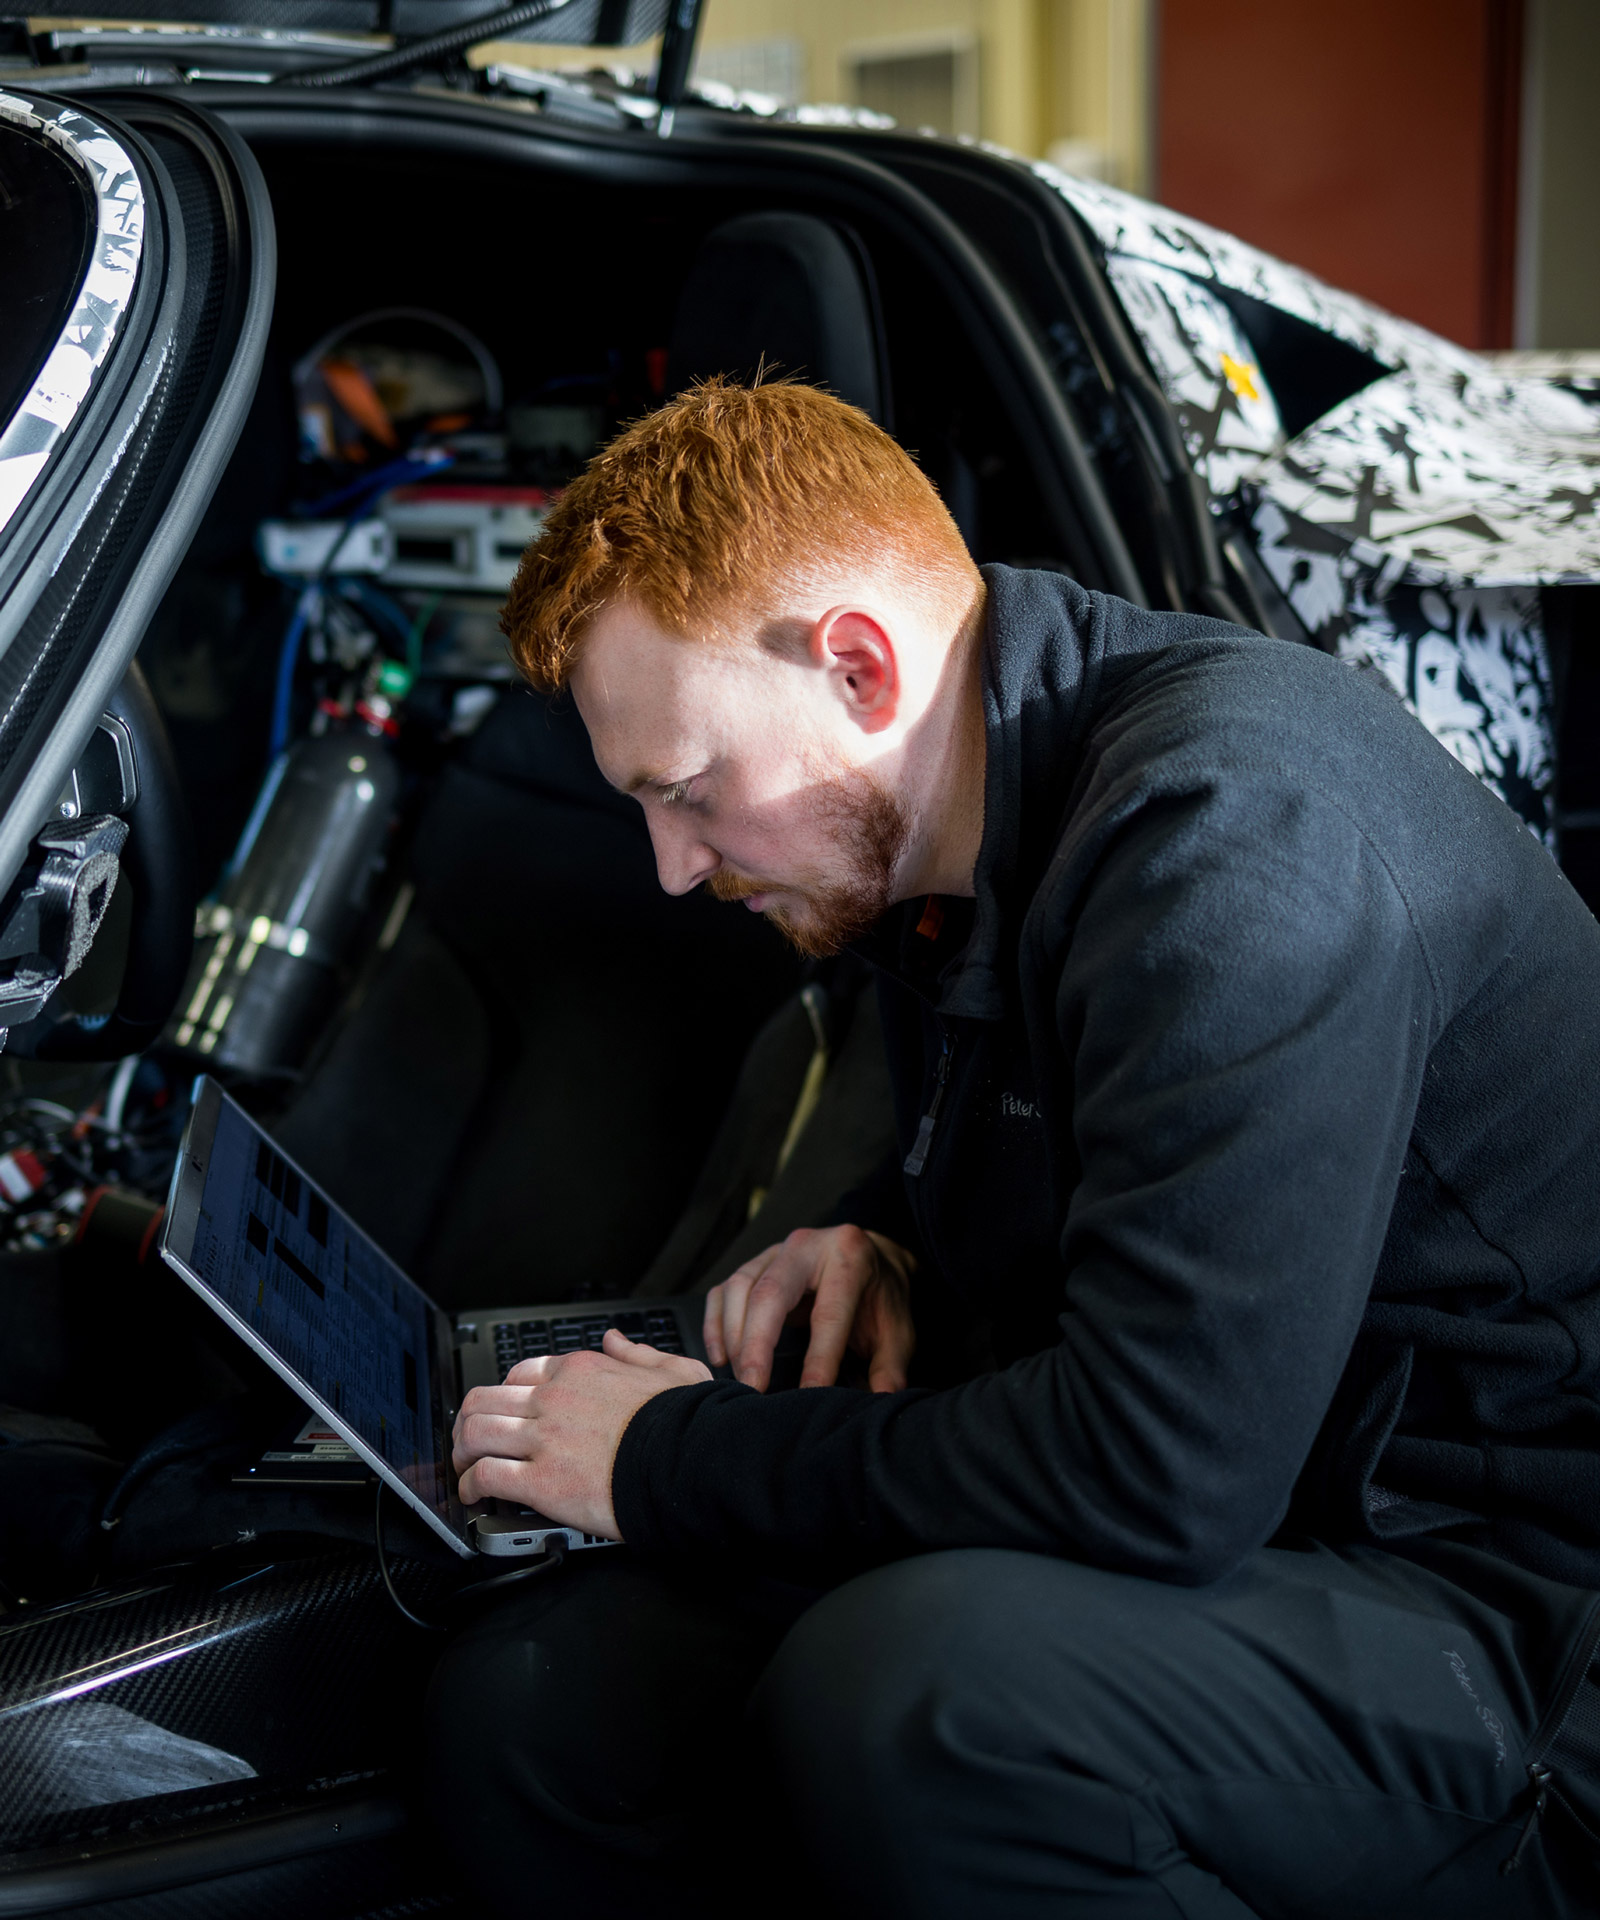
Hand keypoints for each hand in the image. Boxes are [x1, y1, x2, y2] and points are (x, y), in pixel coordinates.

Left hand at [451, 1331, 710, 1537]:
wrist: (691, 1459)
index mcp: (581, 1371)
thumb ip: (638, 1353)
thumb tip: (616, 1340)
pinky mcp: (540, 1481)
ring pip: (475, 1433)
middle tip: (468, 1440)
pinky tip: (472, 1496)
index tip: (503, 1412)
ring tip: (463, 1469)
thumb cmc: (688, 1421)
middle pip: (485, 1399)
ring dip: (461, 1452)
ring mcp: (543, 1438)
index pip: (521, 1373)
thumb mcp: (672, 1368)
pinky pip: (486, 1477)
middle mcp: (554, 1399)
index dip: (504, 1395)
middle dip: (468, 1420)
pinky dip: (470, 1487)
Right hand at [704, 1225, 914, 1394]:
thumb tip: (883, 1400)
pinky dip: (716, 1324)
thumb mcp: (899, 1328)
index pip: (828, 1313)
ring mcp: (776, 1251)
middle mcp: (807, 1245)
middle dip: (756, 1345)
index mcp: (849, 1257)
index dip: (818, 1359)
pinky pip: (724, 1290)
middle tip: (752, 1388)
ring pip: (740, 1289)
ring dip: (733, 1337)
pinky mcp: (755, 1263)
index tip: (809, 1396)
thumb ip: (891, 1365)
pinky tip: (721, 1357)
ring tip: (740, 1378)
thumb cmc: (881, 1295)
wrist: (873, 1257)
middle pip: (770, 1293)